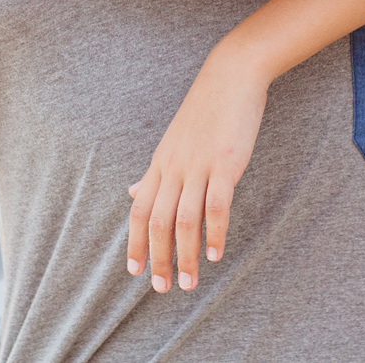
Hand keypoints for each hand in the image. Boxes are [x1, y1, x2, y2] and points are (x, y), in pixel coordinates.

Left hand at [126, 46, 270, 293]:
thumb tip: (133, 192)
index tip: (135, 273)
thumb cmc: (205, 110)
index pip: (139, 210)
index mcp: (161, 163)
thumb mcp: (172, 141)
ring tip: (188, 283)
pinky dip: (214, 232)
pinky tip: (215, 254)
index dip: (134, 243)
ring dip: (185, 255)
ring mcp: (199, 165)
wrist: (231, 75)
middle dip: (158, 258)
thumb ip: (154, 171)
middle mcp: (174, 167)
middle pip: (157, 221)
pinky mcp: (226, 163)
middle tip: (163, 288)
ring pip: (185, 219)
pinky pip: (216, 204)